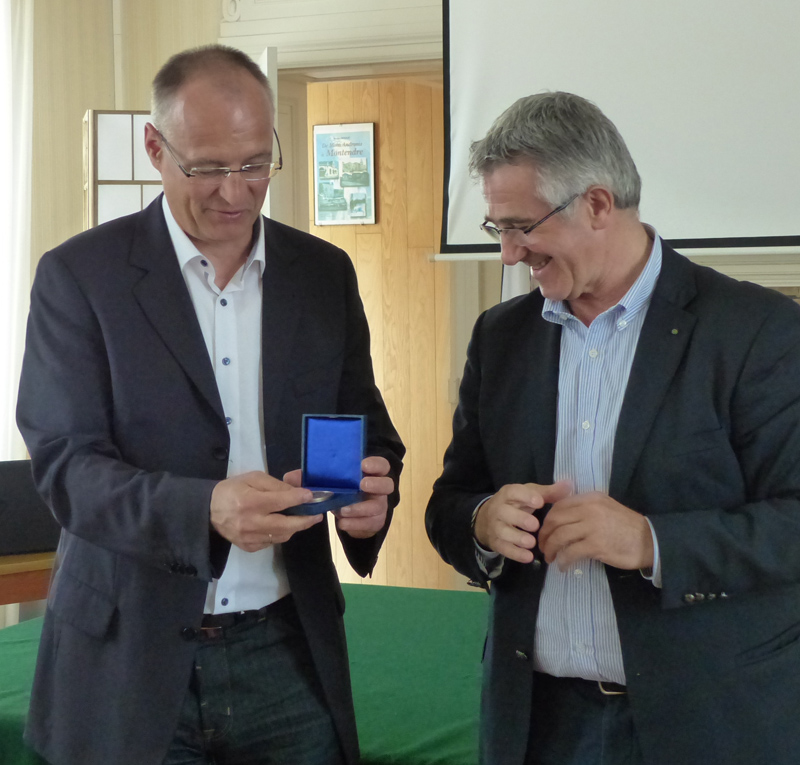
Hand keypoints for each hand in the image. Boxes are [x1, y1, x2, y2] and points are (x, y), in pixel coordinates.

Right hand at [210, 472, 321, 551]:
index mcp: (250, 502)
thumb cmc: (233, 489)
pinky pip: (272, 542)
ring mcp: (249, 538)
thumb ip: (276, 485)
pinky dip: (280, 534)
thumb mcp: (253, 478)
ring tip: (302, 519)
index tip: (311, 496)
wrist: (209, 510)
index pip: (280, 502)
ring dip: (294, 528)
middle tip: (317, 516)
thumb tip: (298, 492)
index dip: (298, 499)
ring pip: (281, 536)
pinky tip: (281, 525)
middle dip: (305, 521)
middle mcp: (250, 523)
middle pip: (285, 526)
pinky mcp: (248, 547)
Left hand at [285, 456, 393, 538]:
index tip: (363, 465)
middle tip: (362, 485)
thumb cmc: (339, 492)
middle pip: (387, 484)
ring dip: (360, 508)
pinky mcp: (375, 522)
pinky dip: (355, 524)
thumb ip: (309, 479)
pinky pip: (370, 524)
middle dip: (376, 484)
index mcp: (369, 473)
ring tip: (343, 510)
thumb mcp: (325, 483)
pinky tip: (342, 523)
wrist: (348, 516)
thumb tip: (291, 477)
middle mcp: (378, 488)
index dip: (375, 464)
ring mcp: (378, 506)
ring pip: (378, 507)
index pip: (381, 465)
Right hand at [473, 481, 571, 563]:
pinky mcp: (495, 542)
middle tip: (535, 525)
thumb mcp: (529, 495)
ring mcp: (495, 526)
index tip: (540, 502)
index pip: (513, 492)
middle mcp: (498, 509)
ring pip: (503, 532)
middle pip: (505, 512)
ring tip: (532, 543)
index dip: (525, 496)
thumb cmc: (515, 504)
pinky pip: (504, 548)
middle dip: (519, 519)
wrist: (487, 519)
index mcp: (508, 494)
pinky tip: (528, 557)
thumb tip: (569, 485)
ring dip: (517, 538)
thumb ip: (548, 492)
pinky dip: (515, 554)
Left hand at [538, 492, 653, 570]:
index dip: (547, 520)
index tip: (545, 531)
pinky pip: (570, 553)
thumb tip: (562, 518)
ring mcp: (592, 527)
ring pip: (559, 537)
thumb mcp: (605, 508)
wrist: (649, 540)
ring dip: (550, 549)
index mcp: (590, 499)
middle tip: (542, 546)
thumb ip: (585, 509)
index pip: (559, 506)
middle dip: (544, 535)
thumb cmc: (626, 526)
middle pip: (555, 520)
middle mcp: (589, 509)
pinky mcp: (596, 545)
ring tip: (550, 558)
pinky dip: (563, 561)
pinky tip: (563, 567)